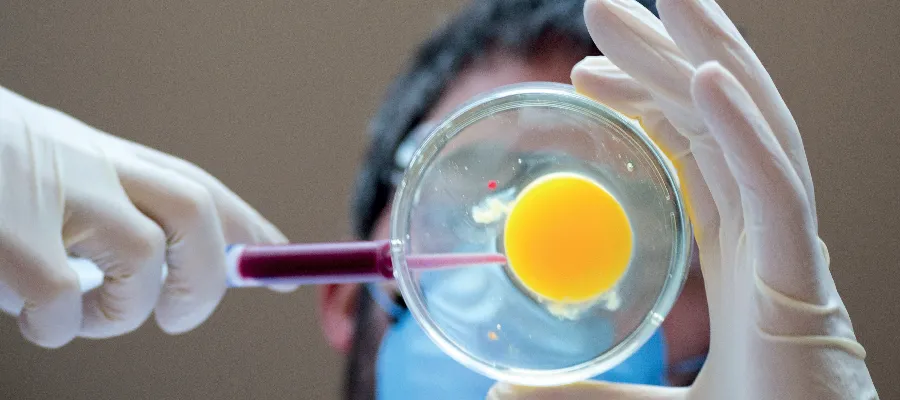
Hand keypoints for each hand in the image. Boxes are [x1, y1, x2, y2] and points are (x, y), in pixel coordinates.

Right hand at [0, 86, 288, 347]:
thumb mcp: (49, 174)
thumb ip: (109, 208)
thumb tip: (174, 269)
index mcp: (99, 154)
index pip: (198, 188)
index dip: (248, 230)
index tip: (281, 265)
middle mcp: (85, 164)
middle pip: (194, 213)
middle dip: (209, 275)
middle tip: (181, 315)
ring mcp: (46, 196)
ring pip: (142, 261)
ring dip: (124, 311)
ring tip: (87, 315)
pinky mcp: (5, 240)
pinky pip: (65, 302)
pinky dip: (61, 325)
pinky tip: (30, 314)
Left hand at [488, 0, 877, 397]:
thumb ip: (585, 394)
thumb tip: (500, 395)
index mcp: (738, 256)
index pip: (692, 153)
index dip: (648, 102)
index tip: (588, 72)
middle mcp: (767, 237)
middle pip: (718, 123)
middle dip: (668, 53)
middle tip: (606, 6)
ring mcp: (788, 250)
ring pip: (751, 132)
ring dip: (707, 55)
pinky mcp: (803, 278)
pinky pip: (776, 185)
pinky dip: (742, 127)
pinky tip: (706, 74)